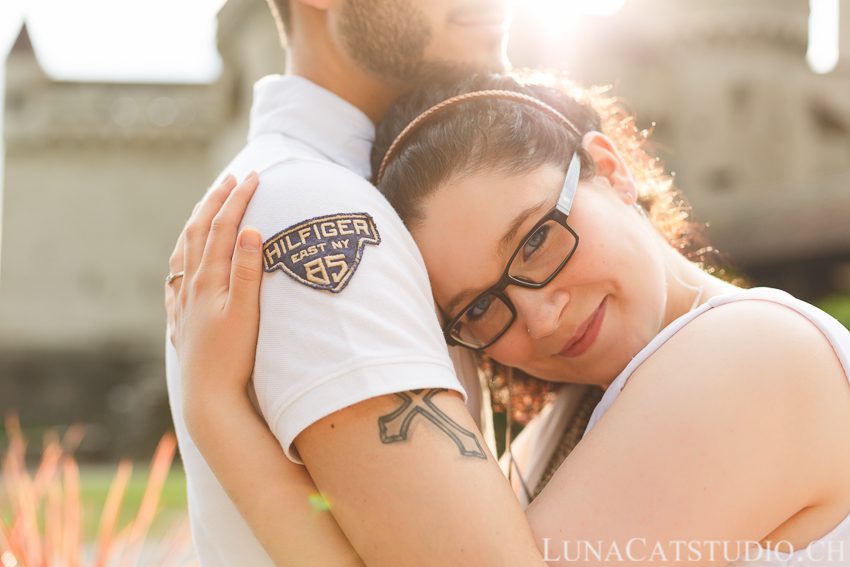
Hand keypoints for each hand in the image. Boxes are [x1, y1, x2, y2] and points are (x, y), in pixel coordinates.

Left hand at [166, 173, 262, 407]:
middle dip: (216, 201)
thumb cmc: (233, 357)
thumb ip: (248, 271)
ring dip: (197, 222)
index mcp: (209, 279)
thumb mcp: (247, 313)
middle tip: (231, 178)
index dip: (238, 200)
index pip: (224, 228)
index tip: (253, 178)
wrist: (208, 395)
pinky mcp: (181, 318)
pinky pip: (176, 276)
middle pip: (200, 231)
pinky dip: (182, 255)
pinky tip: (184, 258)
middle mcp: (191, 285)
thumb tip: (251, 230)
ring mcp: (183, 301)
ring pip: (185, 250)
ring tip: (206, 206)